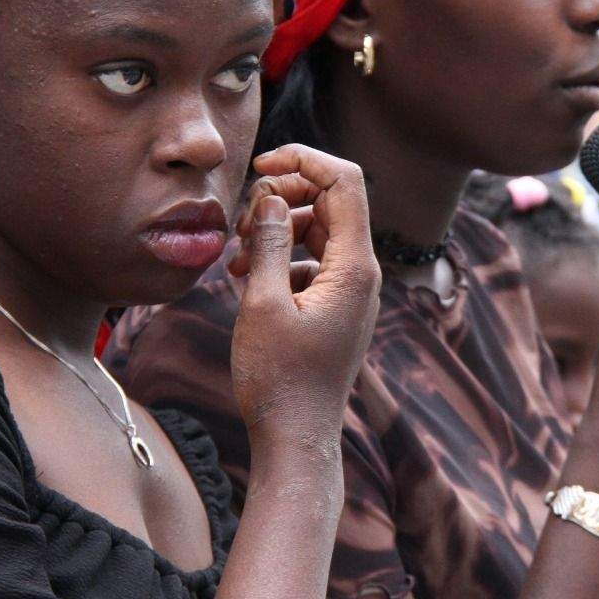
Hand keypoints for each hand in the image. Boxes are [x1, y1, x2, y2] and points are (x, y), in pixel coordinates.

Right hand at [227, 144, 380, 447]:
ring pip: (316, 231)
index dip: (303, 160)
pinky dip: (279, 259)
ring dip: (275, 230)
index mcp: (355, 266)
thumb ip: (267, 242)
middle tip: (240, 218)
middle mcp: (361, 273)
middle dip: (283, 197)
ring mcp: (350, 290)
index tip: (259, 167)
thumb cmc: (279, 379)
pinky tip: (245, 278)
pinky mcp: (334, 306)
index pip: (345, 181)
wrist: (296, 439)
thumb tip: (267, 197)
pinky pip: (310, 262)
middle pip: (330, 201)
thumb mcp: (263, 303)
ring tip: (236, 256)